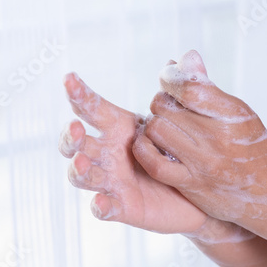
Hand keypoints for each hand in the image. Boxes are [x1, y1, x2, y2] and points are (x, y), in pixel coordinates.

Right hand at [60, 72, 251, 240]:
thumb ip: (180, 93)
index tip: (70, 78)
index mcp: (119, 128)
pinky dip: (100, 205)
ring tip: (83, 161)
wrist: (196, 192)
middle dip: (71, 135)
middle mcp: (107, 153)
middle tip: (77, 128)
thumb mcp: (181, 122)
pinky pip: (104, 208)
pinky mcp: (121, 206)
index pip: (93, 109)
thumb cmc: (181, 152)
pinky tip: (102, 203)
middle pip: (76, 143)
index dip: (79, 94)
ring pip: (83, 175)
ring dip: (78, 168)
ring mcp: (110, 181)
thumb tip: (182, 57)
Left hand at [132, 51, 266, 223]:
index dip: (169, 77)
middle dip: (161, 102)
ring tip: (162, 127)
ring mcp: (203, 163)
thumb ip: (208, 87)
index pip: (187, 86)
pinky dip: (144, 149)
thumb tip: (184, 57)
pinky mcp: (191, 185)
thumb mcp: (239, 113)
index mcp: (231, 113)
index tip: (168, 77)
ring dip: (151, 125)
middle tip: (167, 108)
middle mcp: (217, 137)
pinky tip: (148, 144)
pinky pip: (154, 163)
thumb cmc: (252, 148)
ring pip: (156, 130)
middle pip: (165, 106)